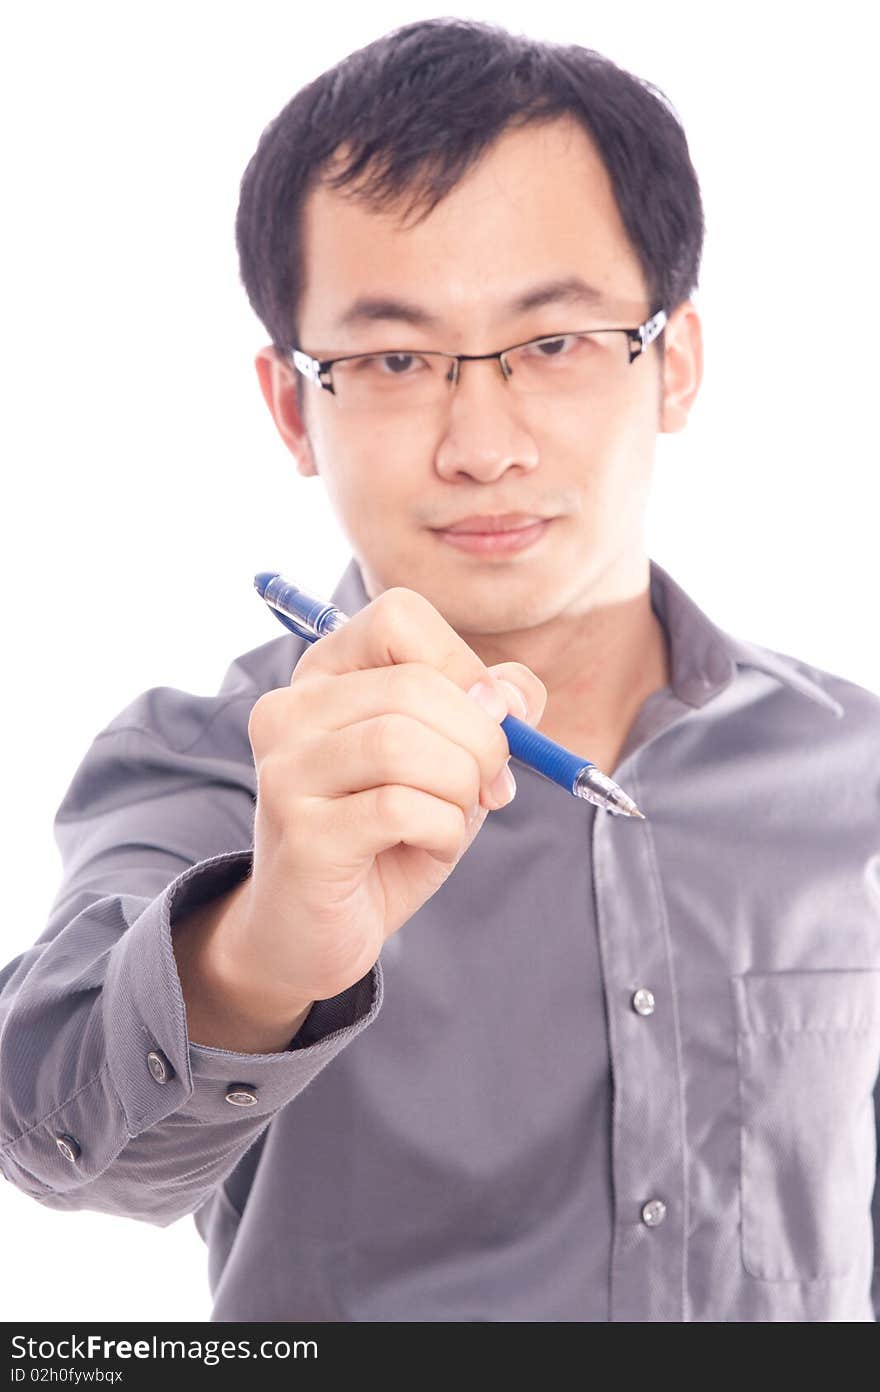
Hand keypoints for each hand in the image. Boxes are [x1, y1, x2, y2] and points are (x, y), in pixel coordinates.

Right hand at [230, 587, 545, 1009]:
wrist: (313, 931)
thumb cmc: (385, 836)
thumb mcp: (449, 761)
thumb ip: (488, 713)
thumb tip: (513, 697)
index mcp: (323, 676)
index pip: (399, 618)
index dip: (463, 665)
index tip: (489, 719)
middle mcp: (289, 711)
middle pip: (414, 686)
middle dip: (480, 739)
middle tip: (488, 785)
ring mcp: (285, 771)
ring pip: (403, 743)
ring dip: (460, 785)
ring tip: (454, 816)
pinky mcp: (300, 832)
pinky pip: (399, 808)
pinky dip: (443, 828)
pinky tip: (430, 844)